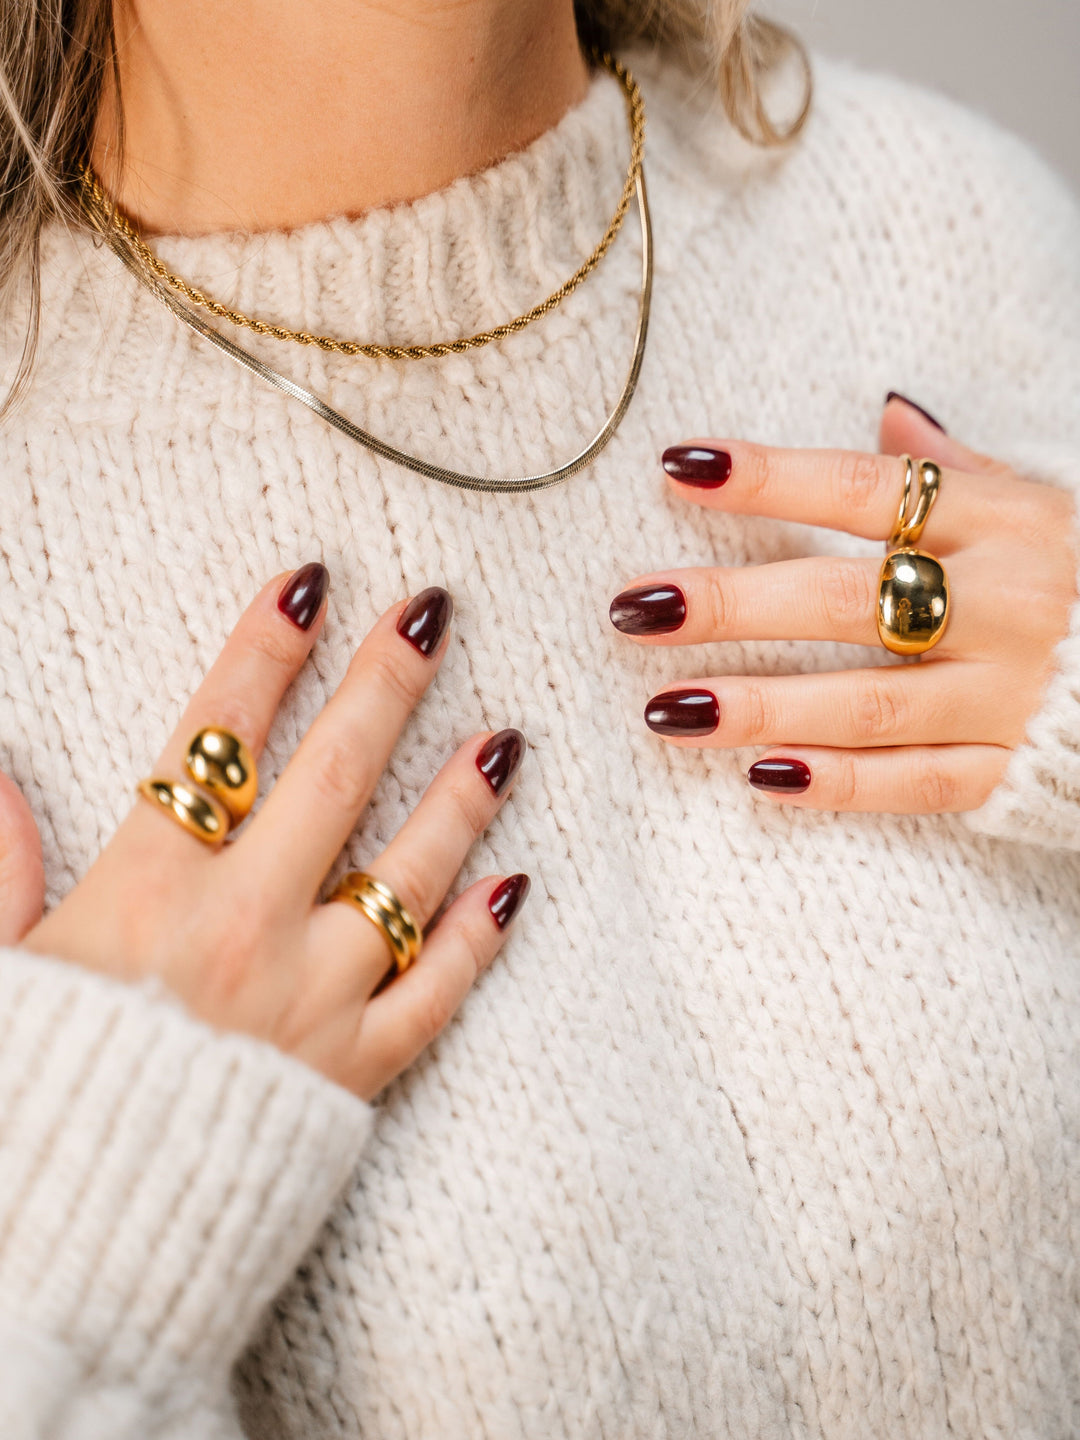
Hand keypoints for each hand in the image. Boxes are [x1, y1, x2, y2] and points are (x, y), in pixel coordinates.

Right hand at [19, 567, 528, 1096]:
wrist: (74, 1250)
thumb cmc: (32, 1101)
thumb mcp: (0, 971)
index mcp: (147, 896)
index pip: (214, 739)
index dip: (264, 652)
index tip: (309, 582)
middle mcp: (242, 932)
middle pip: (332, 779)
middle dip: (385, 684)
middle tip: (433, 613)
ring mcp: (311, 1004)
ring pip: (405, 874)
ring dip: (459, 794)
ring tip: (504, 732)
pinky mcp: (355, 1074)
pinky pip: (433, 995)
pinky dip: (477, 937)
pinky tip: (515, 882)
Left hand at [610, 396, 1079, 813]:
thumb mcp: (1045, 505)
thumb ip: (958, 472)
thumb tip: (883, 420)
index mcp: (1005, 523)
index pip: (869, 492)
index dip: (772, 479)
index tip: (679, 467)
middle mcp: (1004, 606)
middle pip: (846, 601)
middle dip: (735, 603)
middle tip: (638, 607)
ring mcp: (1008, 697)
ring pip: (869, 703)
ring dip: (763, 706)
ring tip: (667, 708)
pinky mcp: (1012, 773)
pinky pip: (916, 783)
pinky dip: (839, 783)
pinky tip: (760, 777)